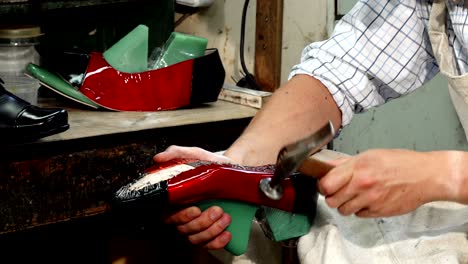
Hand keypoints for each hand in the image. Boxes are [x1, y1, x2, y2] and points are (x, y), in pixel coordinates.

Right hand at [154, 145, 233, 249]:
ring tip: (226, 217)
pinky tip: (227, 233)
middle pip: (184, 230)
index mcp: (175, 201)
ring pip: (196, 240)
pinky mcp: (209, 234)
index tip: (195, 209)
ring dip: (211, 231)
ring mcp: (196, 228)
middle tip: (217, 209)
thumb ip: (176, 153)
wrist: (233, 171)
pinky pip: (209, 246)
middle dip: (202, 222)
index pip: (168, 217)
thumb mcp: (195, 155)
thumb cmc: (209, 164)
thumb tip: (159, 158)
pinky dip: (217, 242)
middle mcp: (183, 217)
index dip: (181, 216)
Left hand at [316, 149, 455, 217]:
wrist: (426, 177)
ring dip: (344, 204)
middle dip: (332, 196)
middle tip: (338, 190)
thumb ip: (347, 163)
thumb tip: (329, 167)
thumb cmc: (402, 163)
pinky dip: (359, 209)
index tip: (325, 184)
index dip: (323, 185)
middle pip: (331, 200)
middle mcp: (362, 185)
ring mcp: (370, 201)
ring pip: (343, 210)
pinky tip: (367, 200)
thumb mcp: (371, 155)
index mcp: (358, 168)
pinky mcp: (378, 212)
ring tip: (354, 195)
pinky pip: (358, 215)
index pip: (326, 184)